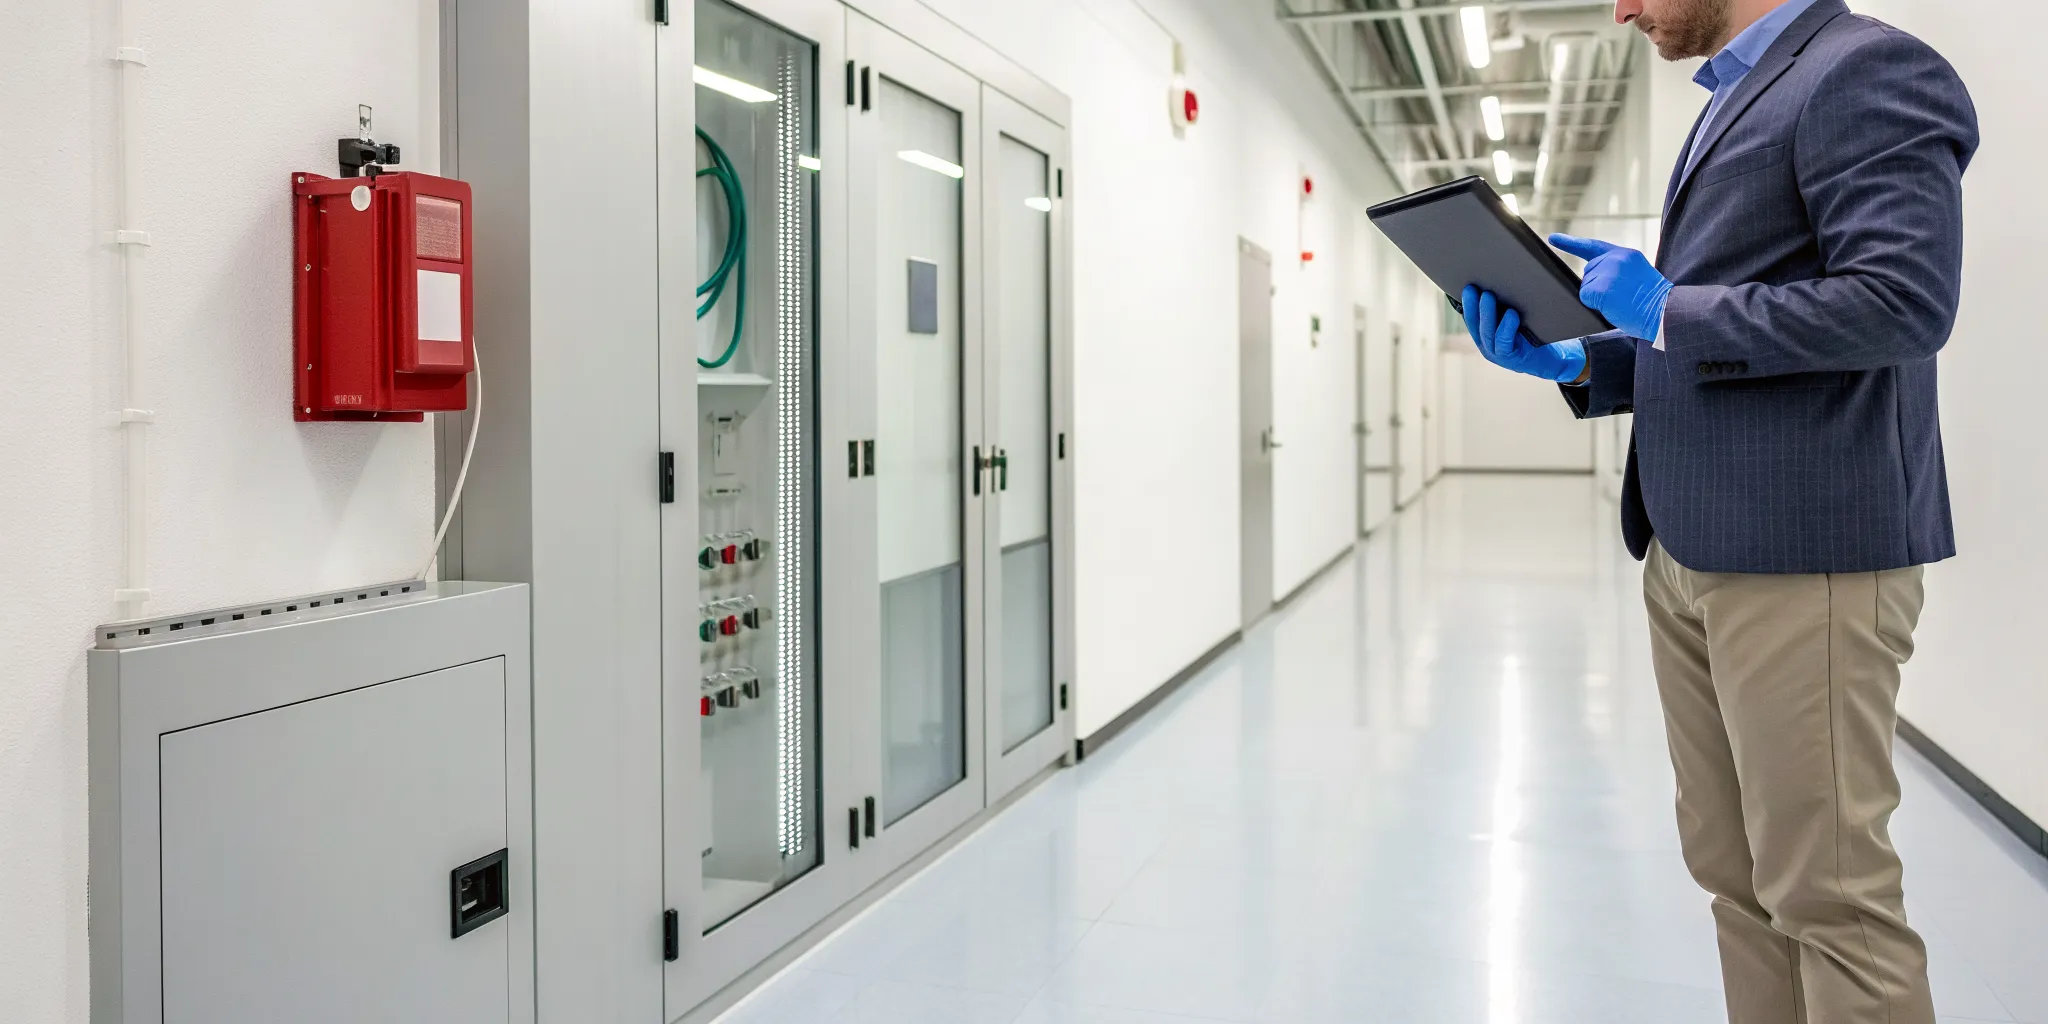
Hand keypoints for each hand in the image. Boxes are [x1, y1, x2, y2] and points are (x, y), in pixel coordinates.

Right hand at [1461, 286, 1586, 383]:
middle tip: (1473, 287)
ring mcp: (1498, 354)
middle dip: (1472, 305)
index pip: (1470, 317)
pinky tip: (1512, 314)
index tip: (1465, 286)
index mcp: (1484, 335)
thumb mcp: (1516, 321)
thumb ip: (1505, 307)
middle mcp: (1487, 345)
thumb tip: (1501, 281)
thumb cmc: (1534, 336)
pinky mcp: (1513, 359)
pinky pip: (1505, 342)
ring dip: (1487, 313)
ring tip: (1488, 296)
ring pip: (1488, 332)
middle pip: (1475, 324)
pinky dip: (1507, 327)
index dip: (1465, 302)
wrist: (1554, 360)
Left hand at [1548, 234, 1672, 341]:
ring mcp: (1609, 271)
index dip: (1571, 243)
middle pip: (1588, 272)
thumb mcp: (1636, 276)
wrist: (1665, 312)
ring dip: (1597, 297)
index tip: (1553, 239)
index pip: (1593, 246)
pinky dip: (1595, 305)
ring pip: (1586, 285)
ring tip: (1621, 301)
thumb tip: (1592, 279)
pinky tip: (1613, 305)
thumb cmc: (1652, 302)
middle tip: (1621, 296)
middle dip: (1597, 286)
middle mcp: (1616, 258)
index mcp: (1626, 255)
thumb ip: (1616, 270)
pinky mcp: (1602, 287)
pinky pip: (1585, 296)